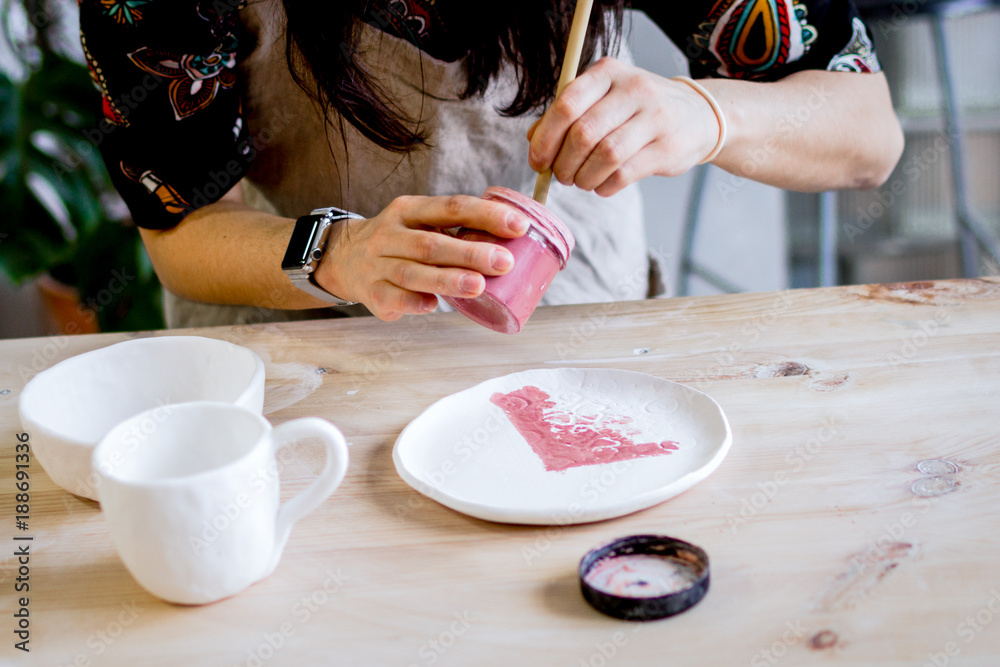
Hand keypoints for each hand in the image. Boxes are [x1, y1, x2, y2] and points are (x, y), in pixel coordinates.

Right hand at [315, 195, 529, 320]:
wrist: (342, 258)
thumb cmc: (400, 242)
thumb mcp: (420, 223)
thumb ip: (456, 229)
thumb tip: (517, 241)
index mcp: (408, 210)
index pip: (451, 207)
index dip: (486, 215)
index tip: (518, 226)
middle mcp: (390, 234)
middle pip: (432, 243)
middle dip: (470, 253)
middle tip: (505, 262)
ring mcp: (377, 265)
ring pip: (412, 272)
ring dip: (447, 279)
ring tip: (479, 286)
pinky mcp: (371, 293)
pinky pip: (393, 299)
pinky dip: (414, 302)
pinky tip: (433, 305)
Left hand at [527, 57, 720, 195]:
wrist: (698, 115)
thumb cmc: (638, 109)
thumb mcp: (603, 99)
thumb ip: (568, 114)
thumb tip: (534, 140)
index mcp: (608, 72)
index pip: (567, 104)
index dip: (546, 138)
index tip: (537, 161)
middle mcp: (633, 89)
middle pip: (583, 133)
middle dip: (563, 163)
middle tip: (561, 176)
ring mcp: (654, 117)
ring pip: (604, 156)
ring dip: (584, 178)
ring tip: (581, 181)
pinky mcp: (667, 147)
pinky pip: (624, 174)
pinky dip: (604, 186)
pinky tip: (602, 185)